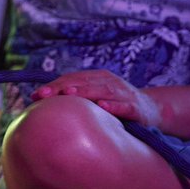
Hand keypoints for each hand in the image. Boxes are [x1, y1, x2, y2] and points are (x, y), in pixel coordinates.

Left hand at [31, 69, 161, 127]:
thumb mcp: (96, 98)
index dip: (53, 86)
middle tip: (44, 94)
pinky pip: (124, 106)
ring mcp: (124, 93)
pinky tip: (103, 106)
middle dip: (62, 87)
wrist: (153, 110)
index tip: (35, 95)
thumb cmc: (117, 104)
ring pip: (102, 91)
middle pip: (83, 82)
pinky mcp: (136, 108)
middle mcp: (109, 82)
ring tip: (68, 94)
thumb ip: (75, 97)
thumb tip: (40, 101)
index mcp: (97, 78)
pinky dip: (113, 105)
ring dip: (85, 92)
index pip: (72, 79)